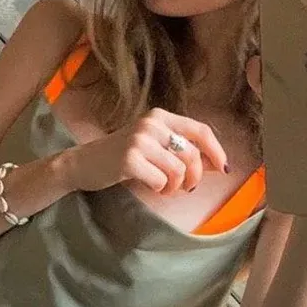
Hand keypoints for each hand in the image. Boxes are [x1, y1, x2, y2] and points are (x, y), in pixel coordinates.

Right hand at [66, 107, 228, 194]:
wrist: (83, 163)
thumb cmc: (122, 157)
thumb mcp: (154, 146)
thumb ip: (182, 151)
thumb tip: (218, 164)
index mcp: (160, 116)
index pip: (201, 130)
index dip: (216, 151)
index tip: (223, 169)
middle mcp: (151, 124)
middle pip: (192, 155)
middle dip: (194, 178)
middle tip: (185, 188)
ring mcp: (139, 140)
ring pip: (178, 171)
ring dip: (176, 187)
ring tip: (165, 188)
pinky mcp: (129, 159)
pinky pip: (161, 181)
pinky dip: (160, 189)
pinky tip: (150, 187)